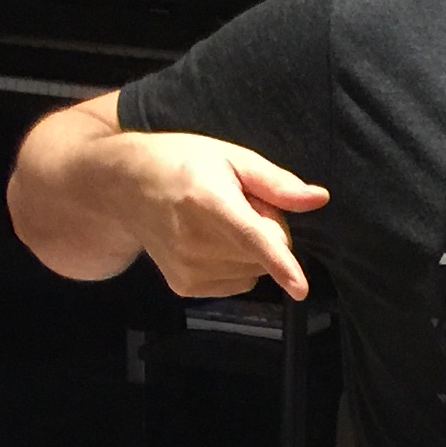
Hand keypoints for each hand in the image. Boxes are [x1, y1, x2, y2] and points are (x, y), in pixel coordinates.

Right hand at [125, 135, 328, 300]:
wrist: (126, 188)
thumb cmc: (182, 164)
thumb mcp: (230, 158)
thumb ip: (276, 183)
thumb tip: (319, 198)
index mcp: (207, 201)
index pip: (252, 237)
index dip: (280, 263)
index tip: (300, 288)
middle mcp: (194, 241)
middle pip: (265, 252)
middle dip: (267, 230)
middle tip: (238, 204)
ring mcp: (188, 269)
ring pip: (255, 271)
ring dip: (250, 250)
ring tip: (218, 221)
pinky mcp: (186, 287)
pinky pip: (239, 283)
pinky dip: (235, 265)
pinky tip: (209, 241)